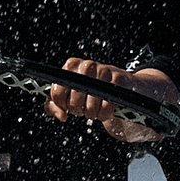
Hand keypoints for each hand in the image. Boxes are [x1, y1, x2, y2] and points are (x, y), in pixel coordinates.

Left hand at [46, 60, 179, 142]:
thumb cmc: (93, 93)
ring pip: (91, 100)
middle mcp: (88, 65)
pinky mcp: (120, 80)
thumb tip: (61, 115)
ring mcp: (104, 71)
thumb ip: (55, 106)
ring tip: (93, 112)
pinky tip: (105, 112)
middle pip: (75, 93)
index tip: (66, 107)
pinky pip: (108, 104)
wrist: (124, 89)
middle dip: (76, 108)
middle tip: (82, 111)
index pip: (58, 88)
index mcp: (72, 66)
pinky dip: (105, 113)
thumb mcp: (71, 97)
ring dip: (91, 113)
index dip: (60, 103)